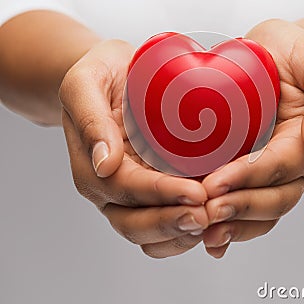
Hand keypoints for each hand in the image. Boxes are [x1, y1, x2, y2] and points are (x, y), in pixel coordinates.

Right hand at [59, 40, 207, 257]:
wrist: (115, 75)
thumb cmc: (100, 75)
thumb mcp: (85, 83)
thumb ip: (90, 119)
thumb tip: (105, 165)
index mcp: (91, 165)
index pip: (125, 189)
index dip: (160, 195)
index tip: (196, 193)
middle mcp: (111, 187)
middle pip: (135, 222)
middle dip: (172, 223)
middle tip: (209, 215)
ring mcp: (133, 192)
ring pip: (151, 231)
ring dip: (181, 233)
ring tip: (214, 220)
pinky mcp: (153, 188)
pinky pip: (167, 219)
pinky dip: (187, 228)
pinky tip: (213, 217)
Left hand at [201, 19, 303, 257]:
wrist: (276, 56)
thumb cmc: (295, 56)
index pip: (282, 165)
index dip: (250, 178)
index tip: (217, 184)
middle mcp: (293, 162)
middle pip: (273, 196)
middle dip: (239, 207)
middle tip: (205, 211)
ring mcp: (272, 170)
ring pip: (260, 210)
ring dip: (232, 225)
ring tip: (201, 231)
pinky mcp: (250, 170)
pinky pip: (246, 202)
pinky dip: (229, 224)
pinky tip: (206, 237)